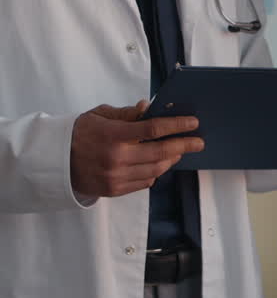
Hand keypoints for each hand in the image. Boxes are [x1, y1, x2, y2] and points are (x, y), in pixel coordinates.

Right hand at [70, 101, 204, 198]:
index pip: (153, 129)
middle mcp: (118, 158)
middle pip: (161, 153)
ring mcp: (117, 177)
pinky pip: (145, 182)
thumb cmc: (79, 133)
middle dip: (184, 146)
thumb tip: (149, 108)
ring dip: (172, 160)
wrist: (56, 161)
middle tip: (199, 142)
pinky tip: (159, 164)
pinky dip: (156, 172)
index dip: (176, 126)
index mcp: (114, 135)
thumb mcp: (100, 115)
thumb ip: (127, 114)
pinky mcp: (115, 190)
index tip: (192, 123)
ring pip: (156, 170)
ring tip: (179, 151)